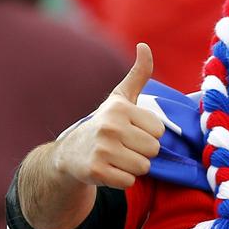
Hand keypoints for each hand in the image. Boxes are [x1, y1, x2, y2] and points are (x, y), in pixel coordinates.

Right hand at [53, 42, 164, 188]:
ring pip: (143, 167)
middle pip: (153, 150)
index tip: (130, 132)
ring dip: (133, 167)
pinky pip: (129, 182)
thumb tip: (144, 46)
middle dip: (142, 153)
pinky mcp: (96, 171)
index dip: (148, 135)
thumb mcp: (120, 98)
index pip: (159, 131)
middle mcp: (109, 127)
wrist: (69, 155)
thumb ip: (138, 74)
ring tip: (116, 159)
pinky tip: (108, 170)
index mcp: (120, 109)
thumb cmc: (105, 125)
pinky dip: (121, 180)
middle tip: (123, 148)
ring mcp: (101, 149)